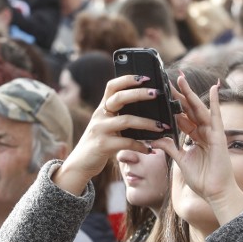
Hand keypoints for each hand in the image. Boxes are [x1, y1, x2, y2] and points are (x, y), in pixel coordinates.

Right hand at [54, 75, 166, 194]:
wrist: (80, 164)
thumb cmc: (99, 143)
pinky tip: (149, 149)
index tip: (146, 77)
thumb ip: (119, 116)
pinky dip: (140, 146)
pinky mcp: (102, 145)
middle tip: (156, 93)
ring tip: (162, 126)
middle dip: (139, 94)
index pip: (112, 86)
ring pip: (126, 120)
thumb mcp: (106, 126)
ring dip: (147, 123)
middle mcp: (99, 115)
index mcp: (102, 108)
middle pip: (119, 98)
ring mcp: (100, 130)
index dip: (128, 79)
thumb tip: (147, 110)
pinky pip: (126, 143)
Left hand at [153, 75, 242, 224]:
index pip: (182, 118)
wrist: (216, 192)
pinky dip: (215, 103)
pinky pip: (216, 117)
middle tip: (168, 81)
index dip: (173, 107)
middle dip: (179, 96)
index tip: (163, 95)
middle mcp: (203, 133)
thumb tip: (156, 139)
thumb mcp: (181, 161)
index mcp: (195, 138)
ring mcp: (212, 133)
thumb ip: (170, 148)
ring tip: (181, 79)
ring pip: (199, 110)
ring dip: (190, 94)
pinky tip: (214, 88)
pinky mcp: (219, 137)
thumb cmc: (203, 180)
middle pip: (189, 110)